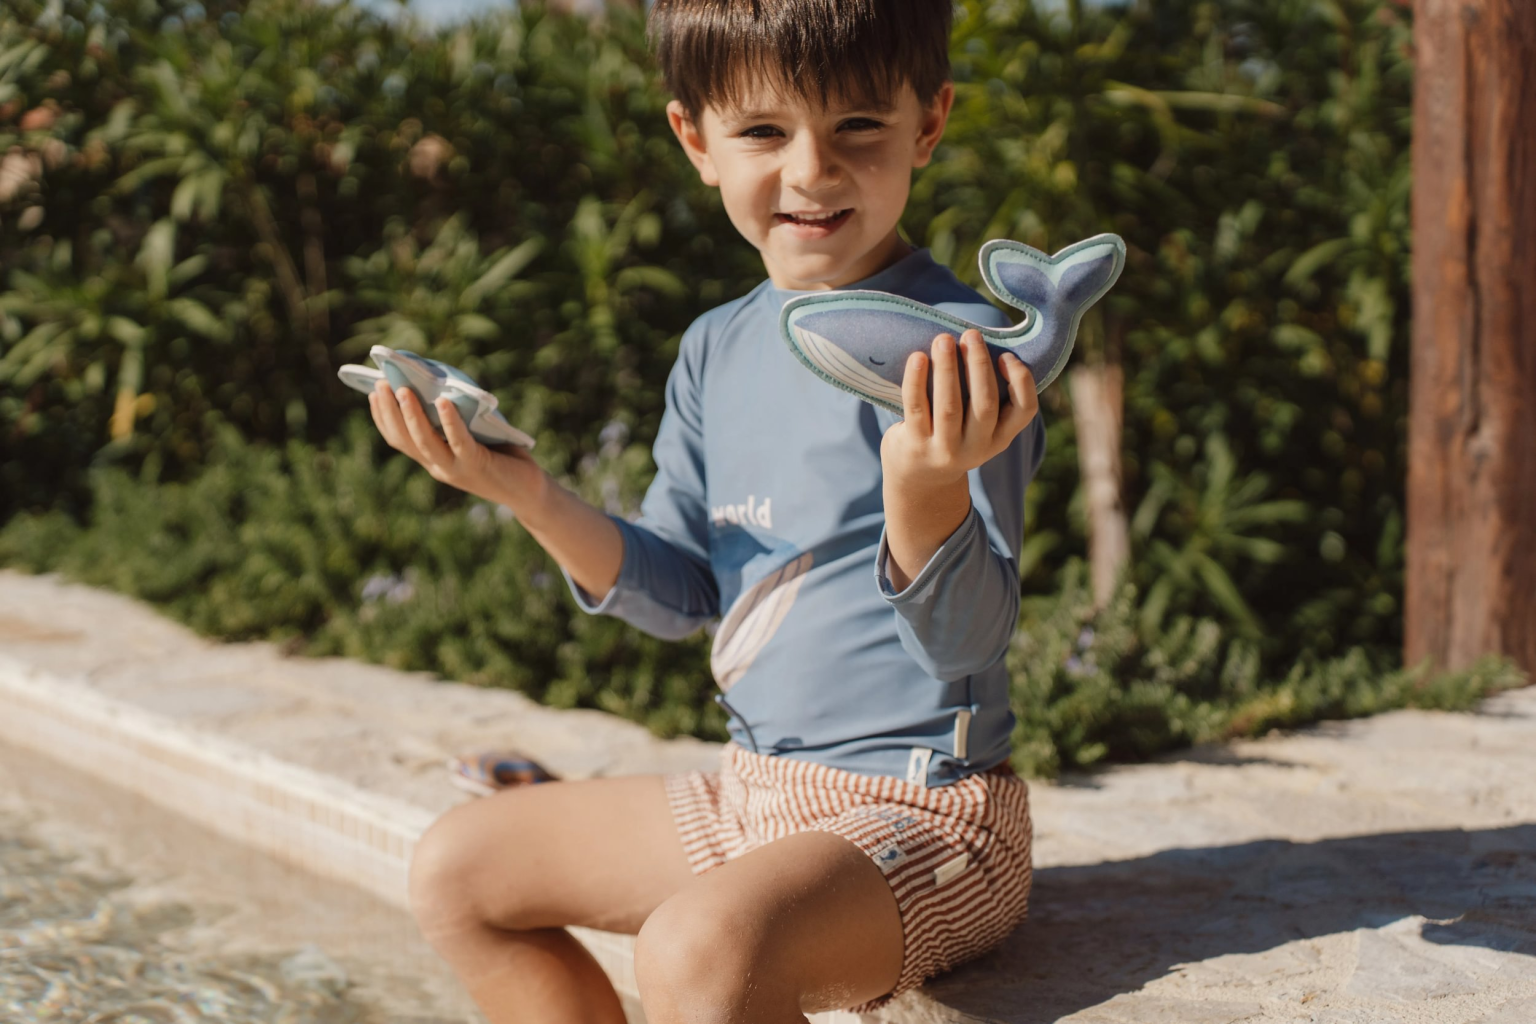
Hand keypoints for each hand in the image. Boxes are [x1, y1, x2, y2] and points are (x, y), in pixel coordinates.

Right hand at [368, 380, 547, 511]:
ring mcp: (456, 469)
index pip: (399, 440)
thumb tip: (440, 384)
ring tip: (403, 390)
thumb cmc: (501, 456)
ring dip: (412, 415)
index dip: (383, 417)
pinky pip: (458, 441)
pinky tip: (443, 401)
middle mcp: (439, 467)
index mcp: (433, 460)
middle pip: (405, 439)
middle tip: (381, 384)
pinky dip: (449, 421)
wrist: (528, 491)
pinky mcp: (477, 465)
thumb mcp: (471, 436)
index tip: (374, 392)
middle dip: (390, 411)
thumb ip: (454, 419)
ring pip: (425, 442)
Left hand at [880, 328, 1038, 488]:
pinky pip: (916, 408)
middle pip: (985, 404)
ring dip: (948, 368)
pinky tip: (917, 357)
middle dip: (979, 365)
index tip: (1005, 355)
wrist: (919, 479)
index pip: (1024, 410)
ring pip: (950, 406)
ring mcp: (945, 449)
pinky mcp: (916, 446)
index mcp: (1000, 437)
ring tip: (944, 340)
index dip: (1021, 381)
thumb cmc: (953, 435)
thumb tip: (981, 344)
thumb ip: (987, 397)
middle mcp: (976, 447)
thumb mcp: (979, 427)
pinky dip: (916, 380)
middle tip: (971, 334)